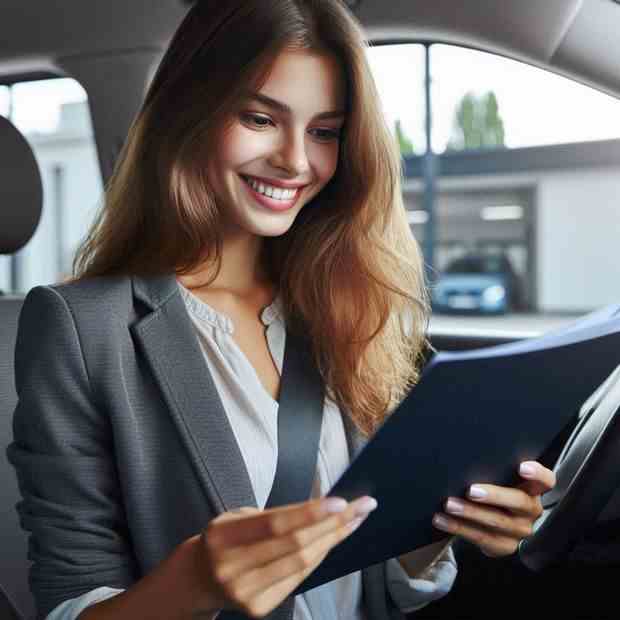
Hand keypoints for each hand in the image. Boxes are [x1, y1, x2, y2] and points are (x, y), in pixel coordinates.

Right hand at [194, 495, 377, 617]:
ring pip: (302, 564)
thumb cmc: (225, 538)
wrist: (199, 577)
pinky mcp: (258, 608)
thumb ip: (273, 516)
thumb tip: (322, 508)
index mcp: (223, 537)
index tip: (340, 501)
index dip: (309, 513)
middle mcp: (232, 568)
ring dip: (333, 539)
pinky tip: (332, 540)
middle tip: (361, 506)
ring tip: (354, 520)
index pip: (275, 524)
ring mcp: (245, 593)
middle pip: (295, 545)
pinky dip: (319, 556)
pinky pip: (299, 579)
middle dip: (333, 524)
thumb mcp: (236, 517)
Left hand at [431, 460, 555, 556]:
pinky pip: (481, 537)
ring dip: (470, 513)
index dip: (537, 474)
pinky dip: (458, 528)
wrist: (493, 523)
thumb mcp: (501, 478)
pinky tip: (442, 519)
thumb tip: (468, 451)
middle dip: (494, 496)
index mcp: (533, 490)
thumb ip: (496, 468)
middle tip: (471, 491)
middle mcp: (531, 511)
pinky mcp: (504, 546)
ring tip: (450, 504)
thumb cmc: (496, 488)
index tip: (522, 466)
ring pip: (497, 522)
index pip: (546, 481)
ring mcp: (519, 530)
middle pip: (519, 502)